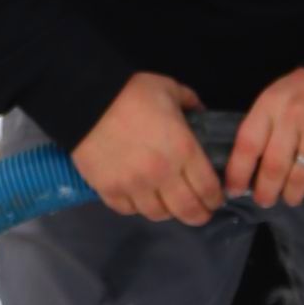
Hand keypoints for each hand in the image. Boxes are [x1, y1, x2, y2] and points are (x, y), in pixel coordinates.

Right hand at [72, 72, 224, 224]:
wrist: (87, 99)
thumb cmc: (133, 92)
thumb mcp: (170, 89)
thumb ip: (191, 103)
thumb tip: (201, 114)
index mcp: (183, 150)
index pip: (208, 188)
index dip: (215, 198)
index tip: (216, 199)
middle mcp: (162, 175)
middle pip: (187, 210)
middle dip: (198, 215)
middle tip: (199, 213)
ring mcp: (134, 186)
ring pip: (157, 214)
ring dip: (166, 211)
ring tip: (168, 204)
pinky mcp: (109, 190)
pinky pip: (128, 210)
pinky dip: (136, 207)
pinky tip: (139, 198)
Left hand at [226, 69, 303, 208]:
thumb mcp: (274, 99)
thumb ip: (261, 129)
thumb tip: (247, 169)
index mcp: (270, 106)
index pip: (247, 146)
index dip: (238, 173)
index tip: (234, 190)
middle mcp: (293, 118)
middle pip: (273, 168)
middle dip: (266, 192)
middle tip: (265, 200)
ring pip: (299, 177)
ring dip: (291, 195)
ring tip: (290, 197)